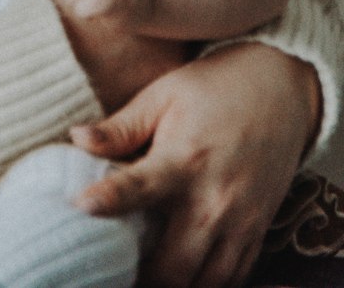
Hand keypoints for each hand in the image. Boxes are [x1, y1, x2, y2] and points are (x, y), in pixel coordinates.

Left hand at [70, 43, 320, 287]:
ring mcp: (240, 223)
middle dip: (141, 275)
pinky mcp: (257, 232)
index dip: (107, 201)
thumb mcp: (163, 95)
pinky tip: (182, 275)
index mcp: (183, 160)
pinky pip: (233, 279)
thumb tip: (76, 138)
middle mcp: (213, 200)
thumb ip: (121, 127)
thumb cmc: (212, 89)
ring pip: (205, 283)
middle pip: (173, 266)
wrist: (280, 90)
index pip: (138, 189)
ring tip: (143, 275)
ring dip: (174, 285)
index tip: (79, 207)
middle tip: (112, 267)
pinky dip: (207, 284)